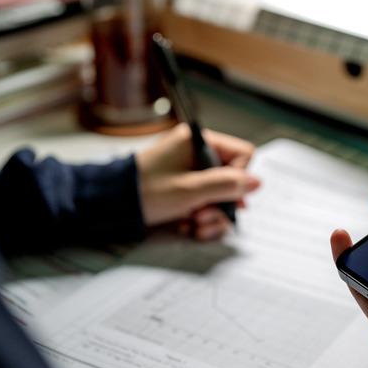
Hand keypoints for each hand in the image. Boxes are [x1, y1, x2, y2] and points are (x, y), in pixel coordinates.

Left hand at [135, 123, 260, 238]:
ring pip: (219, 195)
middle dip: (220, 204)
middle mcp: (196, 153)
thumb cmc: (144, 191)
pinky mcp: (184, 186)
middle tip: (203, 216)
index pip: (242, 155)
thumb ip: (226, 185)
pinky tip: (186, 225)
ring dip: (210, 215)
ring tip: (192, 224)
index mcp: (198, 142)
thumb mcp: (190, 190)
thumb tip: (256, 182)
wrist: (110, 204)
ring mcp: (190, 171)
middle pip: (231, 179)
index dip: (238, 179)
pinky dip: (199, 217)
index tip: (226, 198)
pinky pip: (205, 201)